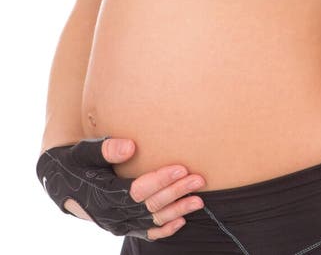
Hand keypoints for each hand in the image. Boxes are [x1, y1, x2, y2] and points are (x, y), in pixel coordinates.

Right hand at [36, 136, 205, 240]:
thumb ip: (106, 149)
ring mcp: (119, 224)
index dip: (161, 180)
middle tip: (198, 179)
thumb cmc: (77, 162)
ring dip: (177, 211)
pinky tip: (182, 220)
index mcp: (104, 195)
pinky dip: (165, 229)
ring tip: (198, 199)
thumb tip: (130, 147)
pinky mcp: (123, 226)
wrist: (62, 183)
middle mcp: (112, 215)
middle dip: (176, 192)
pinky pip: (146, 233)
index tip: (182, 168)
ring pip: (152, 221)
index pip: (138, 191)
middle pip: (150, 206)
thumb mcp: (85, 152)